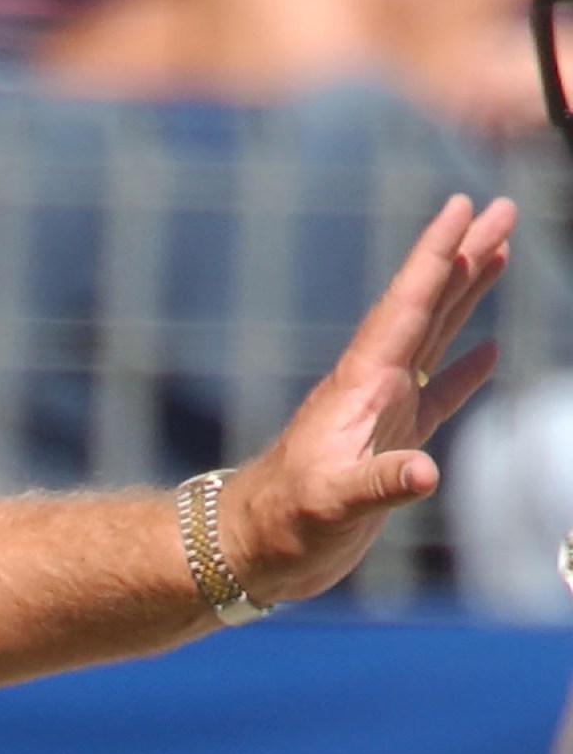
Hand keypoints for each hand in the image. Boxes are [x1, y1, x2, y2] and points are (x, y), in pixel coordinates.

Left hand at [222, 193, 514, 603]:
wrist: (252, 548)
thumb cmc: (283, 524)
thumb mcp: (330, 504)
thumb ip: (378, 486)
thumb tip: (426, 473)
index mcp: (362, 385)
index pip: (408, 305)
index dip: (436, 255)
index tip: (462, 205)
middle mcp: (372, 386)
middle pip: (428, 305)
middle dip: (464, 256)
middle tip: (501, 208)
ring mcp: (382, 412)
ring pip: (434, 337)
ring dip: (467, 295)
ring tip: (499, 252)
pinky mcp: (389, 444)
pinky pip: (436, 394)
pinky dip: (464, 371)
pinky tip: (489, 352)